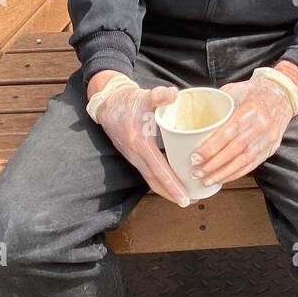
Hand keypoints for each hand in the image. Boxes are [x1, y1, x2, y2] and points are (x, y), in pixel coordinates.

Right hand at [92, 79, 190, 206]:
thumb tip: (173, 94)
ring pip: (151, 179)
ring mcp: (134, 157)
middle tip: (189, 202)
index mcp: (140, 144)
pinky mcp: (135, 155)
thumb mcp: (144, 96)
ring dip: (166, 189)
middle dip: (171, 194)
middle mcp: (135, 155)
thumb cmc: (128, 101)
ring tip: (185, 196)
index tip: (185, 197)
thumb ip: (159, 96)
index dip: (172, 185)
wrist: (108, 103)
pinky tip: (173, 180)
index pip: (158, 170)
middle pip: (155, 181)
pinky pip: (149, 172)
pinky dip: (161, 179)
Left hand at [191, 74, 293, 185]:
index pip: (229, 132)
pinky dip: (237, 173)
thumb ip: (217, 105)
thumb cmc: (255, 91)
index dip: (211, 147)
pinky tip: (223, 178)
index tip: (195, 157)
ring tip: (206, 180)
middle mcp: (262, 125)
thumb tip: (195, 119)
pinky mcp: (272, 147)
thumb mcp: (234, 90)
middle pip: (235, 150)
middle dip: (214, 164)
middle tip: (196, 172)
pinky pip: (253, 164)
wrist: (283, 93)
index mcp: (251, 108)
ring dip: (223, 173)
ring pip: (244, 161)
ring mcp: (269, 138)